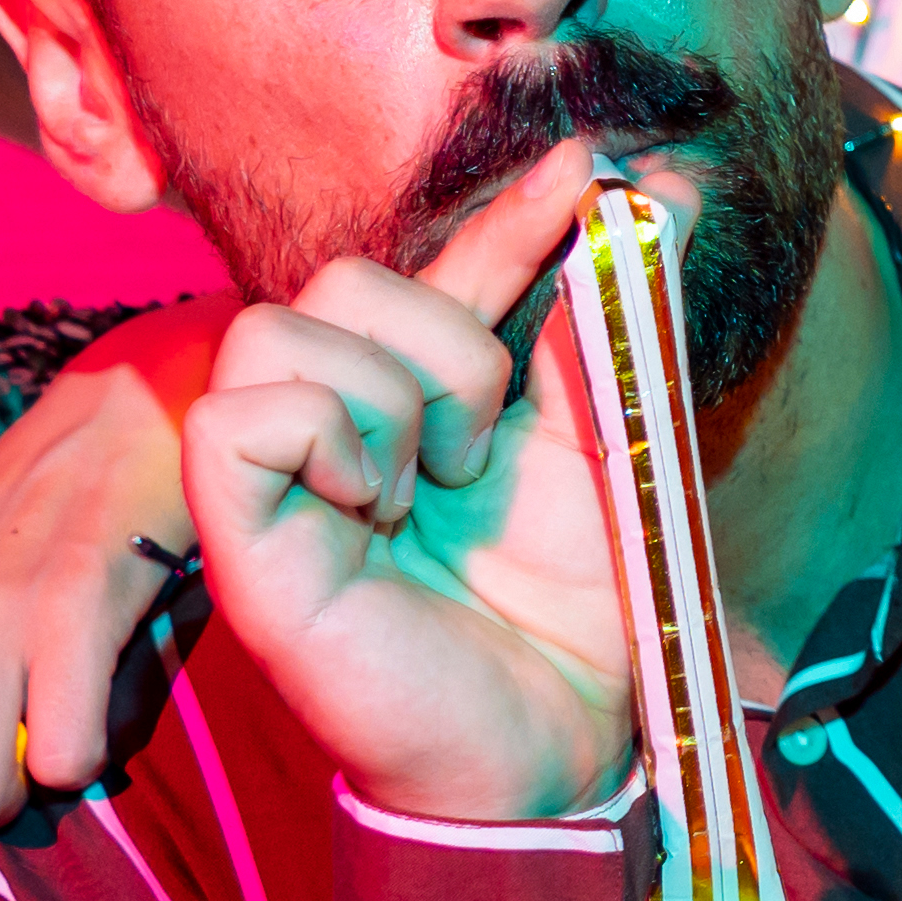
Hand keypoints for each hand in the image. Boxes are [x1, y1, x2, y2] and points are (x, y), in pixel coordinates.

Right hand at [174, 144, 643, 826]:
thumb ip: (602, 321)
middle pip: (344, 280)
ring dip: (387, 399)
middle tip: (474, 455)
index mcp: (418, 402)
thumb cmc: (574, 609)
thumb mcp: (598, 438)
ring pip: (280, 330)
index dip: (507, 215)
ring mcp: (274, 478)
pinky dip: (323, 437)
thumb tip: (667, 194)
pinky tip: (371, 507)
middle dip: (441, 346)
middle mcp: (336, 425)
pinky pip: (236, 414)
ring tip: (424, 491)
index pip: (442, 272)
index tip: (583, 168)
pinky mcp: (235, 535)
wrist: (561, 732)